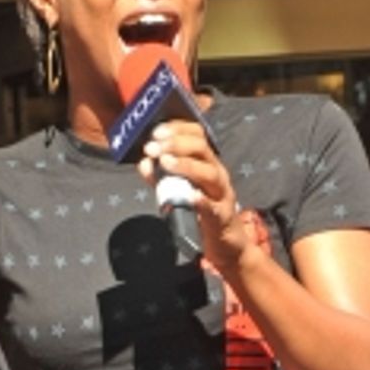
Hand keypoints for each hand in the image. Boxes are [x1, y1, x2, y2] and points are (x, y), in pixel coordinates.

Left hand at [139, 119, 259, 275]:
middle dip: (176, 143)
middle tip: (154, 147)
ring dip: (186, 165)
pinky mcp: (222, 216)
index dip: (177, 128)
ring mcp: (221, 194)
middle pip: (202, 149)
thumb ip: (160, 175)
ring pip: (209, 173)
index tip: (155, 131)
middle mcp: (216, 172)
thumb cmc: (200, 209)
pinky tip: (189, 196)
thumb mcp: (178, 188)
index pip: (196, 134)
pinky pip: (212, 207)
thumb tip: (144, 162)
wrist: (225, 240)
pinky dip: (200, 200)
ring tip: (165, 162)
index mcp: (207, 162)